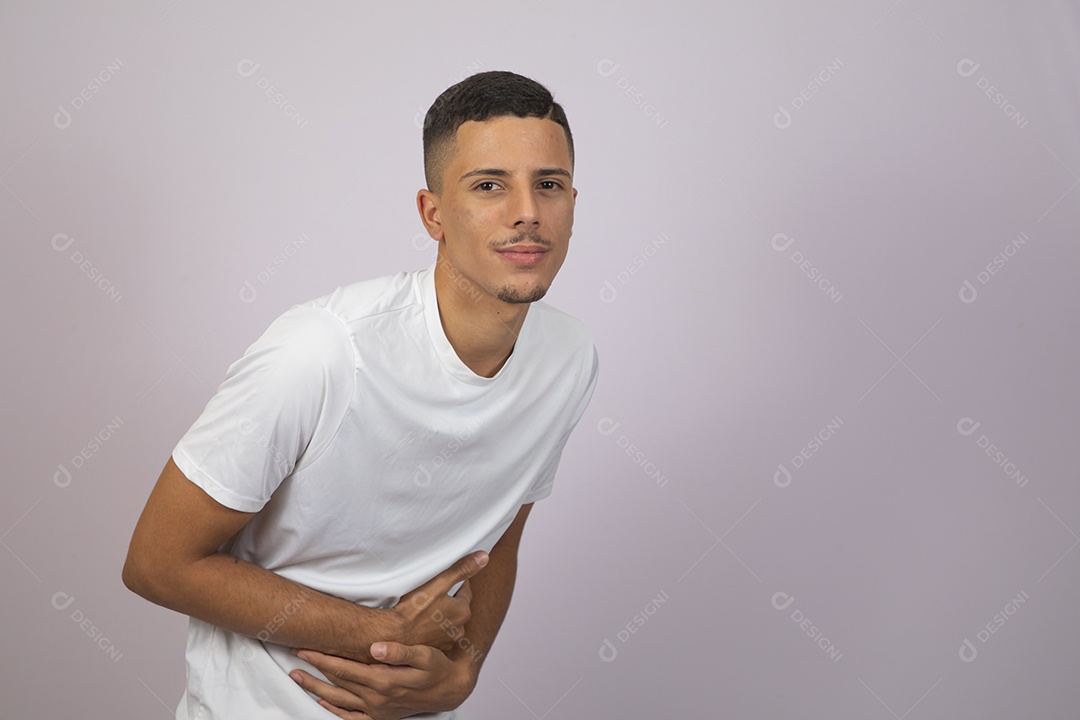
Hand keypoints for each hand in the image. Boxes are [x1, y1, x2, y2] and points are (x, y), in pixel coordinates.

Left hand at [289, 642, 475, 718]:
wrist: (450, 689)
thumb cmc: (437, 667)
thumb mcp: (424, 655)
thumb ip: (399, 651)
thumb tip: (375, 647)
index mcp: (383, 681)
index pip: (343, 668)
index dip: (321, 657)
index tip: (303, 647)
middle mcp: (376, 698)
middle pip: (336, 683)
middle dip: (312, 669)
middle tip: (293, 656)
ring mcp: (377, 709)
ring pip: (338, 699)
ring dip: (315, 689)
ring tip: (297, 677)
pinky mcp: (381, 716)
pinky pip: (351, 716)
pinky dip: (334, 710)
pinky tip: (322, 703)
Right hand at [389, 551, 486, 653]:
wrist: (392, 634)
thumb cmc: (413, 609)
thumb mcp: (439, 583)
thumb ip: (462, 569)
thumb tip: (484, 557)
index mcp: (463, 611)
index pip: (465, 591)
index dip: (456, 584)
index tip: (448, 579)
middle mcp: (460, 629)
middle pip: (458, 608)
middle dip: (450, 601)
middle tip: (435, 594)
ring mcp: (448, 642)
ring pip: (449, 623)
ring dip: (442, 617)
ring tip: (427, 610)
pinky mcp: (436, 651)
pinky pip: (438, 636)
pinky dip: (433, 630)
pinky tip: (422, 625)